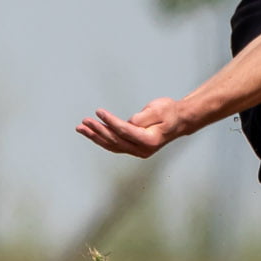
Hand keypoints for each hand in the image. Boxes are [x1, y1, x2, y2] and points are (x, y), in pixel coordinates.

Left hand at [77, 98, 193, 158]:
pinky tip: (91, 133)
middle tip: (84, 122)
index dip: (111, 122)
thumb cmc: (170, 112)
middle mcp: (142, 149)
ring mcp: (137, 151)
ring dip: (95, 137)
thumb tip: (129, 123)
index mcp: (150, 141)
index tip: (99, 112)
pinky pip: (114, 145)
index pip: (125, 131)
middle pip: (115, 141)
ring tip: (81, 128)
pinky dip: (101, 139)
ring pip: (112, 145)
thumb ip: (144, 117)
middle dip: (98, 131)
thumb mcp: (159, 109)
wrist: (179, 121)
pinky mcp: (133, 148)